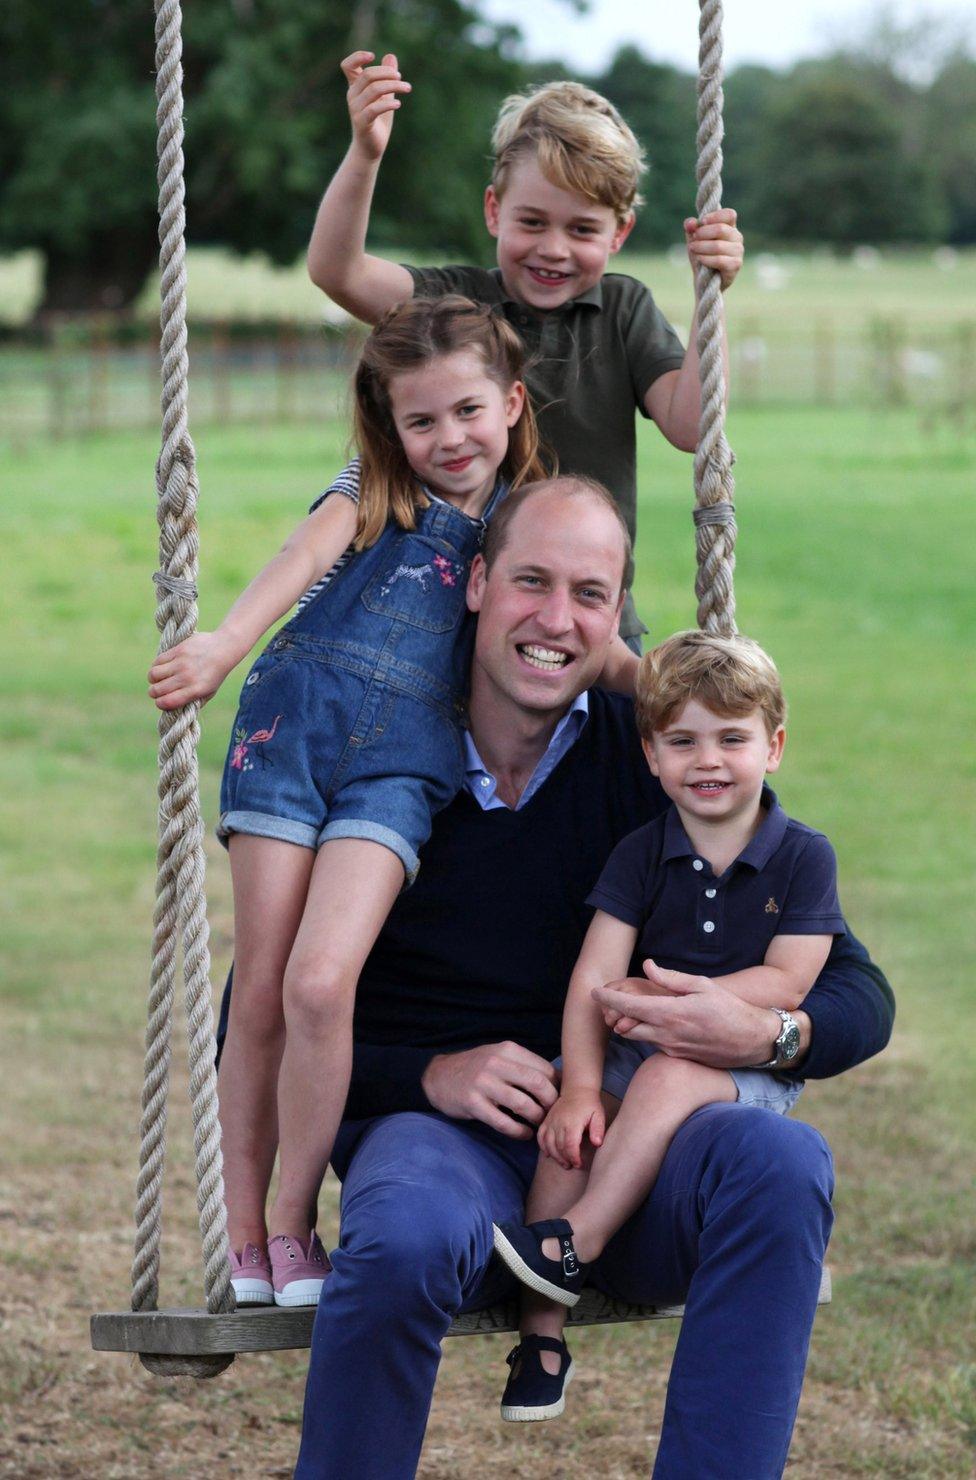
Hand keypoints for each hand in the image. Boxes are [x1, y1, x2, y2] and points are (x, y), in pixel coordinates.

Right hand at [148, 631, 236, 708]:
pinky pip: (158, 661)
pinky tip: (161, 667)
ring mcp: (181, 663)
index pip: (167, 702)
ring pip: (153, 674)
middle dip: (153, 692)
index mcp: (194, 691)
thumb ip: (194, 702)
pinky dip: (156, 666)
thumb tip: (177, 710)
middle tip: (156, 690)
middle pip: (157, 690)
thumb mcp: (209, 692)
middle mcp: (186, 678)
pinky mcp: (178, 651)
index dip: (160, 704)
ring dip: (152, 679)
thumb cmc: (216, 673)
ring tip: (157, 678)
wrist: (223, 649)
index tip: (160, 702)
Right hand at [341, 50, 410, 161]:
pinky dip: (388, 104)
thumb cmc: (377, 121)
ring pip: (374, 89)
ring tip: (406, 88)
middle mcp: (352, 96)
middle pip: (368, 75)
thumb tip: (390, 56)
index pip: (347, 65)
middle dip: (387, 73)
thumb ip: (386, 77)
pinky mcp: (362, 122)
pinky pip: (374, 108)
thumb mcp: (384, 96)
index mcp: (355, 87)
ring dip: (393, 86)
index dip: (358, 57)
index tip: (373, 56)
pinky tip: (398, 104)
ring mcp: (356, 109)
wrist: (371, 148)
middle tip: (402, 78)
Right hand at [421, 1041, 557, 1139]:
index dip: (558, 1087)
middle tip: (554, 1115)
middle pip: (537, 1084)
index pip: (544, 1068)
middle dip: (551, 1103)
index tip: (562, 1100)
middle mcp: (496, 1063)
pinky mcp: (473, 1103)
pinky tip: (525, 1134)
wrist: (439, 1076)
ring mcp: (483, 1083)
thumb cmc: (477, 1068)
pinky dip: (518, 1131)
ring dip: (536, 1118)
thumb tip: (560, 1081)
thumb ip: (524, 1065)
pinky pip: (503, 1122)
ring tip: (539, 1125)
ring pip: (522, 1104)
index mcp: (507, 1050)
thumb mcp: (499, 1057)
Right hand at [538, 1088, 604, 1170]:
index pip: (570, 1145)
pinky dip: (543, 1147)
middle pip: (559, 1147)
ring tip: (564, 1163)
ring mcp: (551, 1121)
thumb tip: (597, 1143)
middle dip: (565, 1159)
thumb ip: (598, 1130)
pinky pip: (540, 1136)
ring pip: (548, 1144)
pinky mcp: (546, 1121)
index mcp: (572, 1122)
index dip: (573, 1157)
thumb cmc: (590, 1105)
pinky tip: (549, 1154)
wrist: (577, 1090)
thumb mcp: (599, 1115)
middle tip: (572, 1165)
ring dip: (555, 1156)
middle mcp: (559, 1122)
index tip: (579, 1164)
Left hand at [592, 958, 777, 1067]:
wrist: (752, 1041)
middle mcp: (667, 1034)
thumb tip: (647, 966)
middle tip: (609, 1000)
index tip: (594, 991)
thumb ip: (670, 978)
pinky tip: (653, 1021)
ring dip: (628, 1024)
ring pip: (637, 1036)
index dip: (608, 999)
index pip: (629, 1006)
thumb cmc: (730, 1008)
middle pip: (625, 1025)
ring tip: (628, 1009)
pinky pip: (653, 1043)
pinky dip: (646, 1032)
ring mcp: (671, 1048)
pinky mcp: (677, 1056)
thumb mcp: (702, 985)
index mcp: (671, 1013)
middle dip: (613, 1014)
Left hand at [684, 207, 742, 290]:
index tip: (702, 222)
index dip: (715, 216)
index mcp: (730, 226)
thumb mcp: (694, 239)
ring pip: (718, 246)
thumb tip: (690, 223)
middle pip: (721, 229)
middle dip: (702, 234)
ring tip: (693, 249)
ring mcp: (738, 251)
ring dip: (701, 247)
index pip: (729, 214)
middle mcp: (737, 237)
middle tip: (693, 239)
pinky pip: (719, 260)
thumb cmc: (702, 255)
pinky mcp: (736, 265)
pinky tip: (699, 259)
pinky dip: (706, 259)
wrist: (706, 281)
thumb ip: (691, 228)